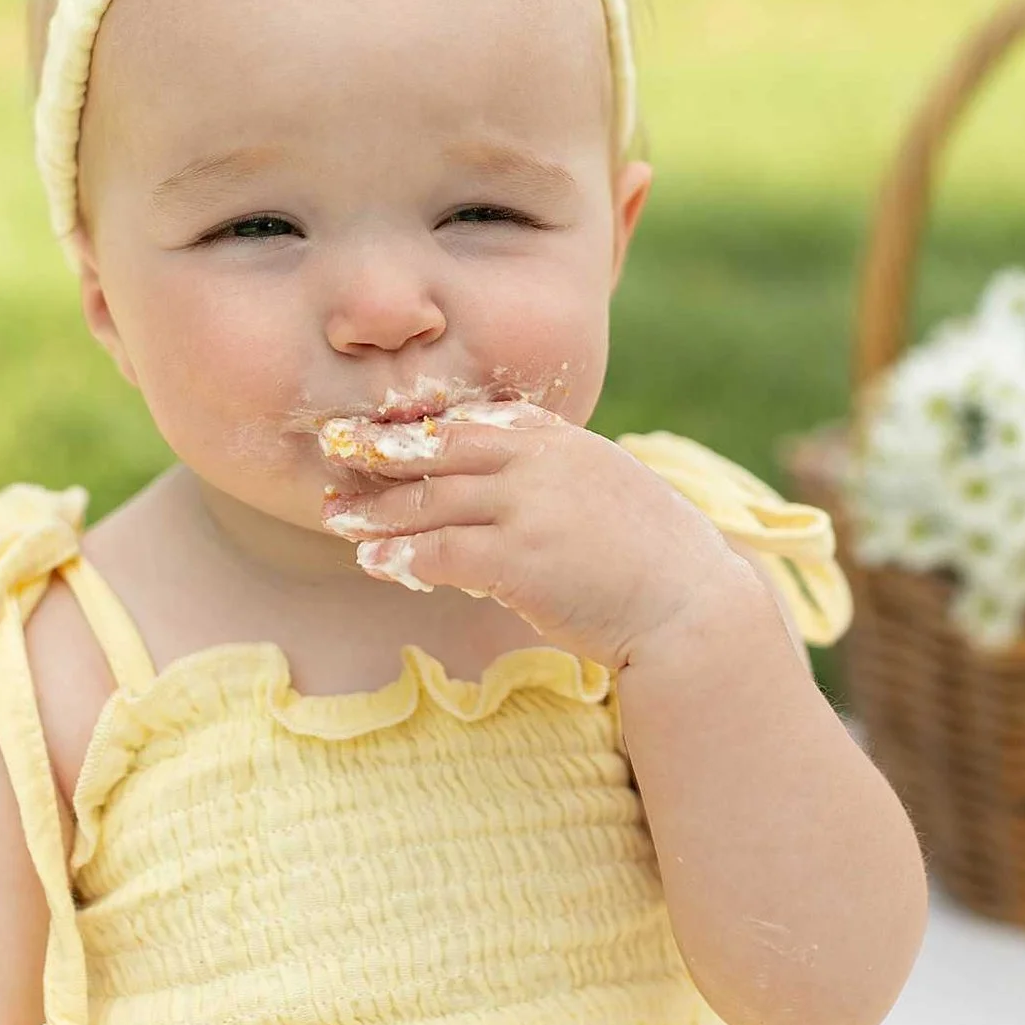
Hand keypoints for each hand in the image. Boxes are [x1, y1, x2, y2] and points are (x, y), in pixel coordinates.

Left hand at [318, 402, 758, 669]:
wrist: (690, 605)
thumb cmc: (653, 558)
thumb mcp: (608, 491)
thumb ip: (556, 476)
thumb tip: (506, 486)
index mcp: (564, 440)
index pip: (479, 418)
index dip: (423, 424)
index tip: (383, 430)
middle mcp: (542, 462)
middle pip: (440, 448)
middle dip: (380, 451)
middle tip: (334, 455)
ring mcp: (529, 508)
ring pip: (429, 501)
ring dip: (376, 511)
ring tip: (339, 519)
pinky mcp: (518, 559)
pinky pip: (439, 552)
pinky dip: (401, 557)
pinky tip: (376, 563)